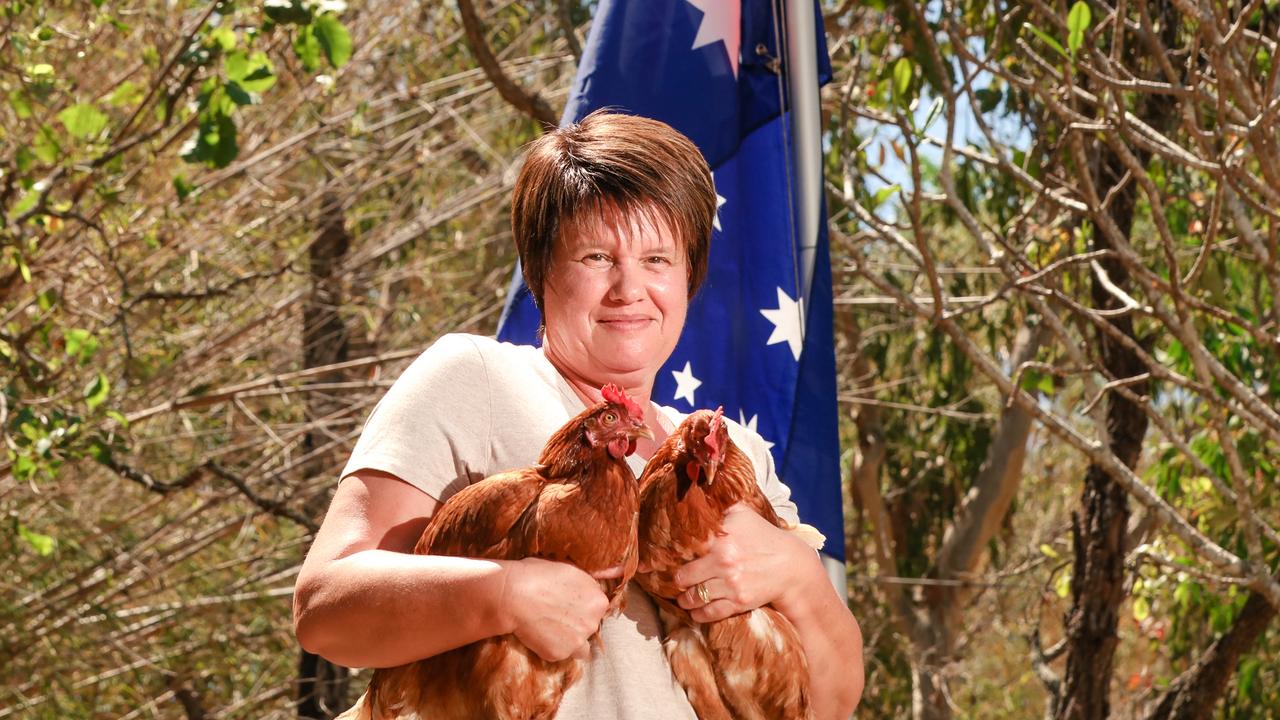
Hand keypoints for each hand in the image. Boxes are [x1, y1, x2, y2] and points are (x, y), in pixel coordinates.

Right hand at [499, 558, 616, 661]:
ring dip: (571, 640)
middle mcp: (593, 623)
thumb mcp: (571, 567)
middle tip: (556, 613)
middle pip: (590, 627)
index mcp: (599, 601)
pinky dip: (554, 647)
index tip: (567, 601)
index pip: (597, 608)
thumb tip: (620, 570)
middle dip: (577, 623)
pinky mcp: (559, 654)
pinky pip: (562, 654)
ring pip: (581, 647)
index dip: (582, 604)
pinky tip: (541, 634)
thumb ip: (598, 573)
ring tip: (551, 628)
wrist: (513, 594)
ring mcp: (577, 641)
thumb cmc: (539, 574)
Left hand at [673, 502, 811, 622]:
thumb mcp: (742, 514)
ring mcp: (730, 583)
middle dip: (677, 581)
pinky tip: (695, 611)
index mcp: (720, 537)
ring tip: (683, 597)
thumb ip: (719, 505)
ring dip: (685, 599)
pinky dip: (699, 614)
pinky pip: (710, 612)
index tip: (661, 559)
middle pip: (683, 577)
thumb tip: (697, 492)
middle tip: (675, 581)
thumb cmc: (763, 537)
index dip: (670, 554)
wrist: (790, 566)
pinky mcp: (738, 602)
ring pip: (694, 597)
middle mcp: (723, 561)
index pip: (683, 548)